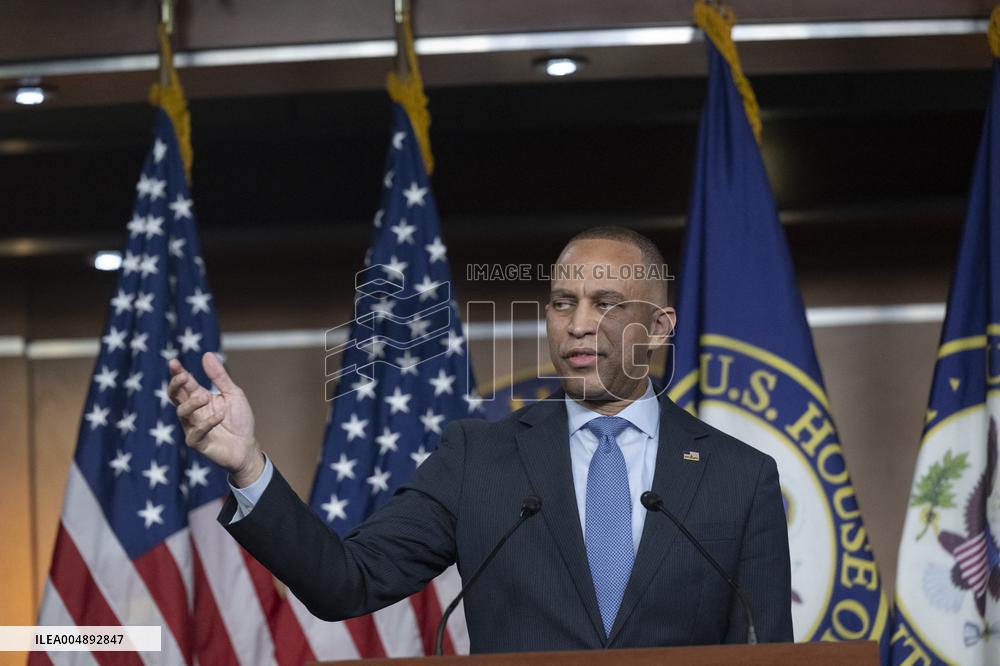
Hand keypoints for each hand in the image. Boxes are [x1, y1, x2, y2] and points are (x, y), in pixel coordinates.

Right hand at [168, 352, 263, 486]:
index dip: (178, 373)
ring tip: (205, 397)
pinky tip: (220, 416)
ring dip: (191, 403)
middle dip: (176, 385)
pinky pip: (195, 432)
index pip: (184, 384)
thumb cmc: (239, 420)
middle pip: (175, 396)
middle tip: (183, 377)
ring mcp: (193, 427)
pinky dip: (207, 423)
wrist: (247, 446)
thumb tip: (206, 354)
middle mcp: (193, 412)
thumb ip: (219, 377)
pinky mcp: (198, 443)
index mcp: (199, 398)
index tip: (174, 362)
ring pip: (182, 413)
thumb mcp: (233, 394)